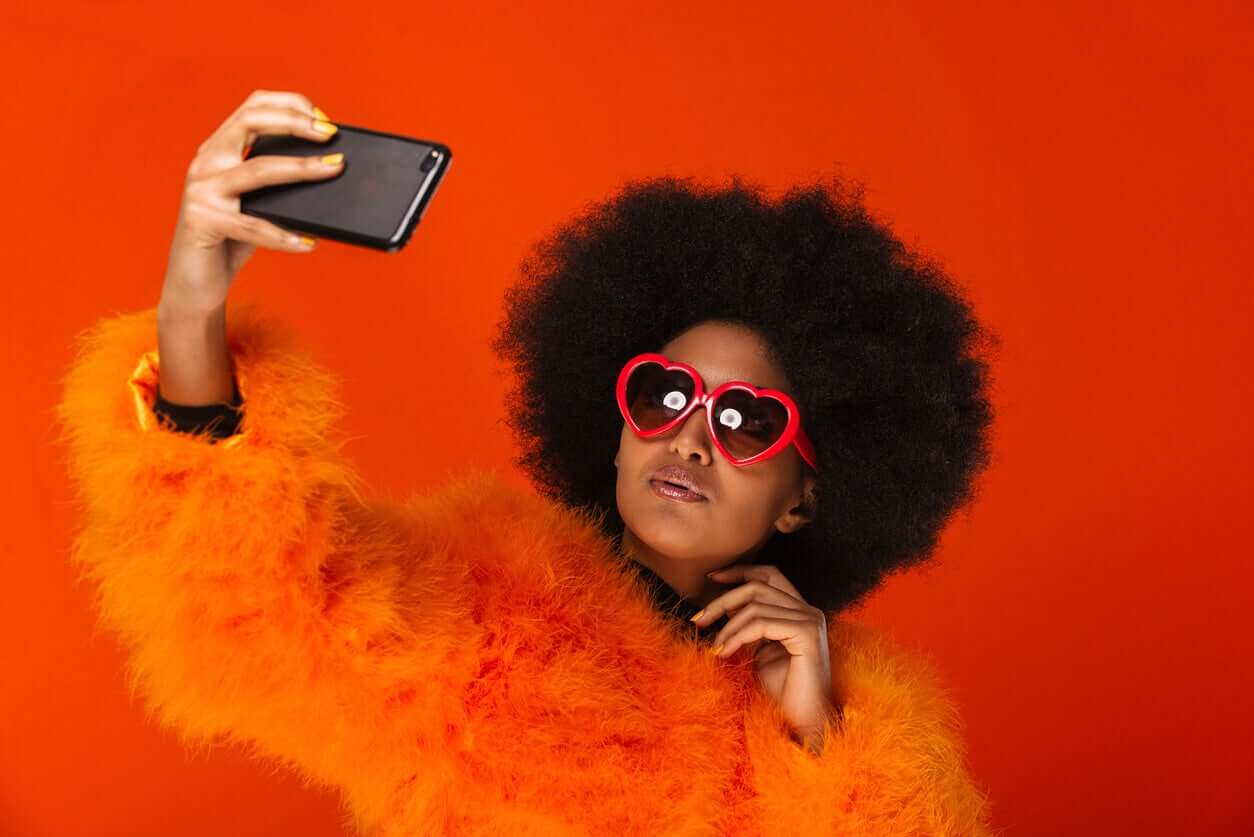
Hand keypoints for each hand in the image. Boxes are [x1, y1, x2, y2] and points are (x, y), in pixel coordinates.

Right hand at [160, 89, 344, 315]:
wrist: (193, 284)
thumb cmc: (232, 241)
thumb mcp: (257, 204)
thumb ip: (279, 184)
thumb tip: (331, 170)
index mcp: (218, 150)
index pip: (252, 107)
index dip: (289, 104)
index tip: (324, 119)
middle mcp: (206, 162)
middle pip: (250, 122)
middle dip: (295, 122)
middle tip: (330, 134)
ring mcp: (201, 191)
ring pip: (258, 169)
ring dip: (302, 168)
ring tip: (333, 169)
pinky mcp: (202, 222)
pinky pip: (253, 226)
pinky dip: (285, 235)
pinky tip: (308, 242)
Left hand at [692, 563, 834, 752]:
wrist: (801, 726)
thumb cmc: (780, 695)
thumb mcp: (759, 651)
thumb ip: (748, 626)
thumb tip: (724, 605)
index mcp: (799, 612)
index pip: (769, 575)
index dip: (740, 572)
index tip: (711, 579)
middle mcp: (808, 611)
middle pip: (757, 586)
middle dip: (722, 600)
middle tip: (698, 619)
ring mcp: (810, 621)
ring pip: (755, 604)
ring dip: (727, 625)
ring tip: (714, 647)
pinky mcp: (807, 634)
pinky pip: (761, 623)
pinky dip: (737, 635)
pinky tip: (724, 652)